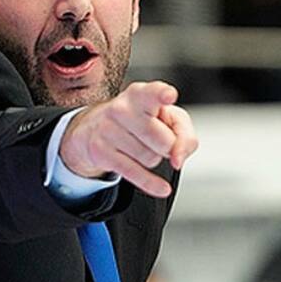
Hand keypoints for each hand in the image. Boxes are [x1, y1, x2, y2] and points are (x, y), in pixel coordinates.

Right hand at [59, 81, 197, 197]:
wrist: (95, 126)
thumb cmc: (139, 118)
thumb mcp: (167, 118)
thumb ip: (185, 134)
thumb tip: (178, 158)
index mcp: (140, 94)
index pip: (152, 93)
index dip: (161, 94)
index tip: (168, 96)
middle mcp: (121, 108)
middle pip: (164, 141)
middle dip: (167, 147)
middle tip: (157, 139)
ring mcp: (108, 130)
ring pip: (150, 159)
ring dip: (152, 159)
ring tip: (139, 145)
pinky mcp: (101, 152)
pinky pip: (134, 173)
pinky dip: (151, 183)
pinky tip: (161, 188)